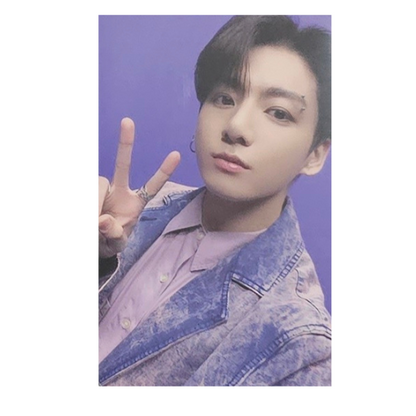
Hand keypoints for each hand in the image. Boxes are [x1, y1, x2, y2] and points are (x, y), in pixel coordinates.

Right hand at [99, 118, 180, 257]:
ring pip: (99, 182)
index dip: (163, 172)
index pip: (152, 186)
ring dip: (95, 200)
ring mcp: (104, 190)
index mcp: (135, 203)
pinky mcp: (92, 193)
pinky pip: (90, 188)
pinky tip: (90, 217)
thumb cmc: (110, 240)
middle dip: (126, 144)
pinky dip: (89, 199)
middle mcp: (120, 191)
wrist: (94, 243)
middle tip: (128, 122)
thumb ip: (113, 235)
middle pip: (122, 166)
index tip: (177, 155)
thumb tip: (102, 220)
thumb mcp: (116, 244)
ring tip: (94, 223)